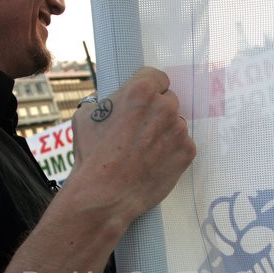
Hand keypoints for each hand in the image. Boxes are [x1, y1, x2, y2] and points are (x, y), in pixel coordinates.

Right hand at [69, 67, 195, 221]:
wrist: (103, 194)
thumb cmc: (92, 155)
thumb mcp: (86, 116)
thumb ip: (106, 101)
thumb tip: (111, 102)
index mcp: (141, 90)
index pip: (157, 77)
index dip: (149, 90)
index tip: (144, 102)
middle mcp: (165, 106)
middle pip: (168, 101)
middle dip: (156, 113)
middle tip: (140, 132)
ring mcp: (178, 130)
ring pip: (175, 124)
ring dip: (164, 133)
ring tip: (144, 151)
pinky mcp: (187, 152)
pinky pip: (183, 145)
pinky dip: (171, 152)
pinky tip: (153, 162)